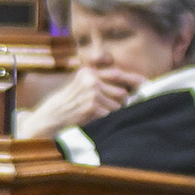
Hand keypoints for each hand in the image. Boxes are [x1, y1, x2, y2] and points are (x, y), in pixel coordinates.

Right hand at [19, 64, 143, 137]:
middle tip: (110, 110)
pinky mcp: (92, 107)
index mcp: (88, 72)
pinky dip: (106, 122)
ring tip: (96, 117)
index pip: (118, 75)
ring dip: (111, 115)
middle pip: (122, 93)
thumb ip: (101, 84)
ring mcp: (91, 93)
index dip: (135, 80)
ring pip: (118, 107)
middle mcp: (90, 80)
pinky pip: (111, 116)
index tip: (147, 84)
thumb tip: (132, 89)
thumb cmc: (66, 105)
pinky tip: (94, 122)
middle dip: (121, 104)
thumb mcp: (79, 88)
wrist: (47, 120)